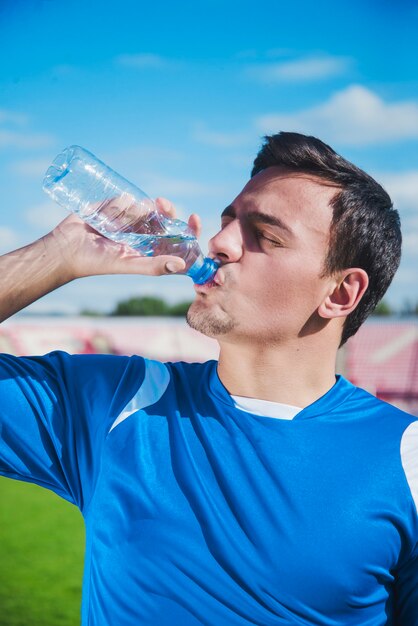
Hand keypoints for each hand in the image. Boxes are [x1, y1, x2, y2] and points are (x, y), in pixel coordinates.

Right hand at [47, 197, 201, 279]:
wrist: (67, 246)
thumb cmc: (98, 262)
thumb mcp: (128, 264)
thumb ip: (154, 266)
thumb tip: (182, 264)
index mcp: (151, 250)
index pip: (178, 239)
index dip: (189, 229)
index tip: (193, 217)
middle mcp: (144, 235)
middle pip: (165, 219)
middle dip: (166, 210)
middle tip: (160, 204)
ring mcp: (131, 220)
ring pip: (147, 207)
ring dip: (137, 210)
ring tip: (116, 223)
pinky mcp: (116, 207)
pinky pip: (128, 198)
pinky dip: (122, 203)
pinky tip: (107, 215)